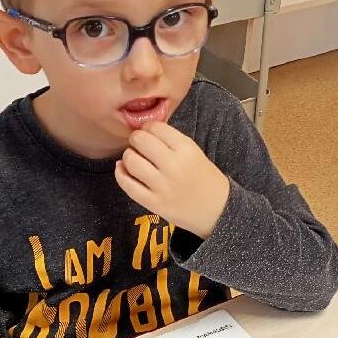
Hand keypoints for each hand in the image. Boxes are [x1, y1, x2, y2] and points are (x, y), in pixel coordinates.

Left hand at [115, 122, 229, 239]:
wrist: (217, 210)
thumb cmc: (204, 178)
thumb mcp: (195, 152)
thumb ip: (171, 141)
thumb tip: (143, 131)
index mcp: (187, 150)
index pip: (156, 127)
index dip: (147, 127)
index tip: (148, 132)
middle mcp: (174, 166)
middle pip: (141, 141)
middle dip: (135, 139)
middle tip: (138, 145)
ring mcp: (162, 186)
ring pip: (131, 161)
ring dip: (128, 156)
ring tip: (133, 158)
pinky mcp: (154, 203)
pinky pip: (128, 185)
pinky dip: (120, 174)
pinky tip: (123, 169)